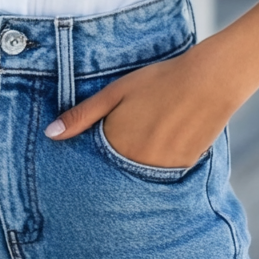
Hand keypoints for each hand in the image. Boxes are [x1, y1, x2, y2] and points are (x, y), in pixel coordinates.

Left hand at [44, 44, 235, 168]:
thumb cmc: (158, 82)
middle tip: (127, 139)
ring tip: (147, 137)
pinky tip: (165, 139)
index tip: (95, 151)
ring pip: (139, 176)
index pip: (94, 167)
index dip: (93, 158)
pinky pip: (162, 176)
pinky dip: (158, 163)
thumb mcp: (115, 93)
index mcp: (116, 146)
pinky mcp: (183, 170)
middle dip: (114, 165)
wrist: (209, 81)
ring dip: (136, 165)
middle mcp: (137, 166)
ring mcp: (161, 171)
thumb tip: (49, 134)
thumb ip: (82, 116)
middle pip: (116, 174)